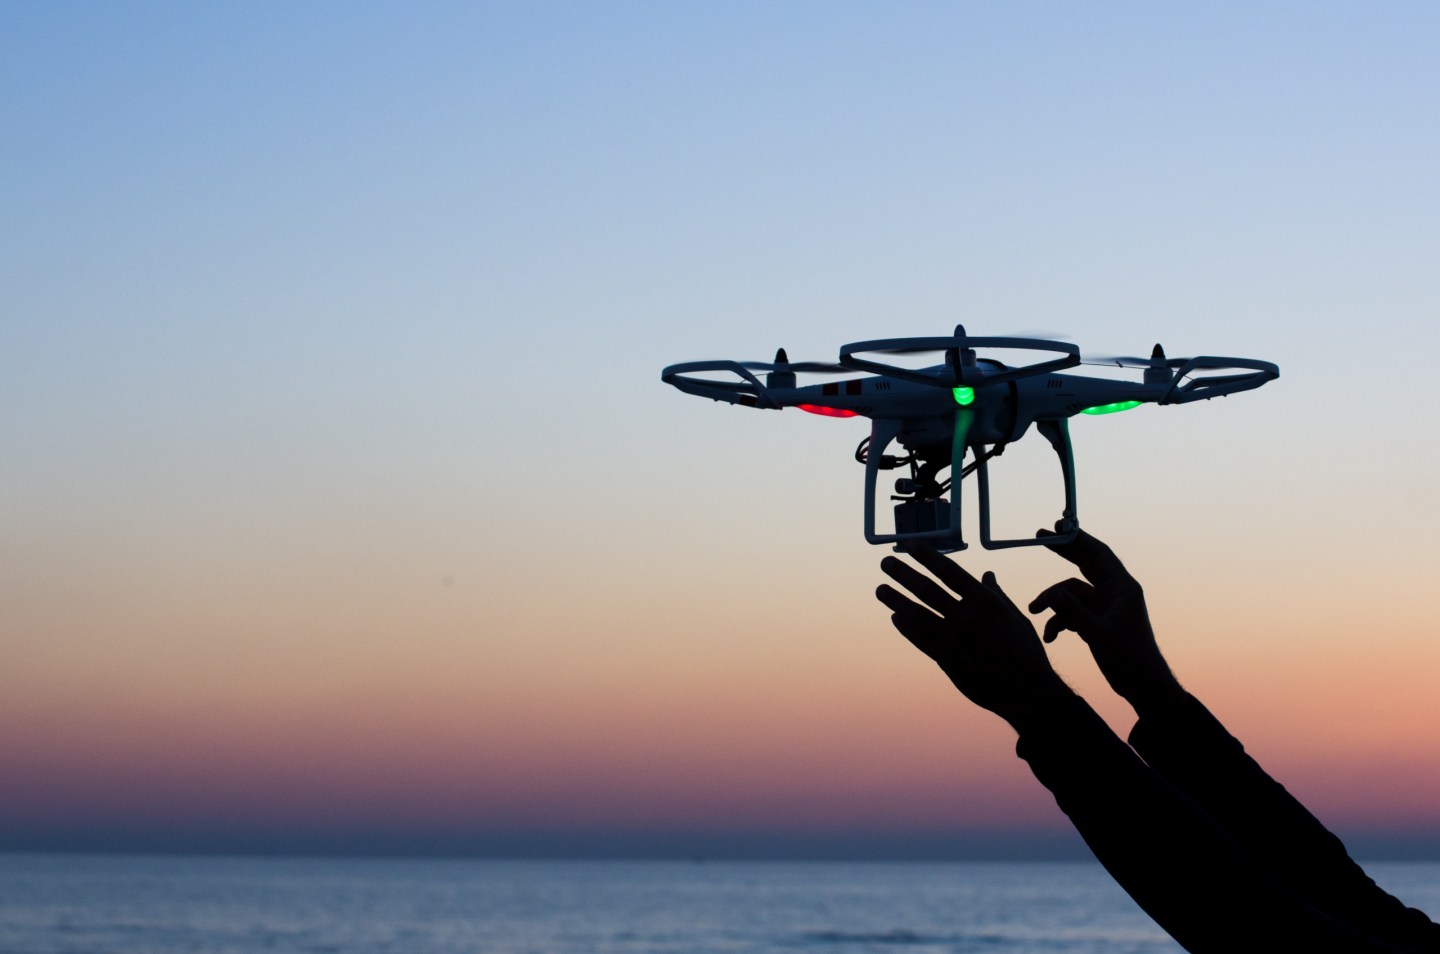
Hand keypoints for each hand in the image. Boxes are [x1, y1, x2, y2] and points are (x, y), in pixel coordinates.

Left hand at [877, 545, 1071, 728]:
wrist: (1027, 690)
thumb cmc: (1025, 651)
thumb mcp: (1015, 617)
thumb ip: (996, 594)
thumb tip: (987, 574)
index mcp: (985, 602)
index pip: (950, 572)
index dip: (928, 557)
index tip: (910, 545)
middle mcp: (967, 617)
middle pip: (928, 590)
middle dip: (904, 574)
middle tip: (885, 563)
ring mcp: (955, 639)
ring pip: (918, 615)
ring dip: (896, 600)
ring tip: (880, 589)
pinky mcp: (948, 661)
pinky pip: (921, 640)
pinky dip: (906, 628)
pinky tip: (896, 617)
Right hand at [1028, 527, 1183, 716]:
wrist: (1144, 686)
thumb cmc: (1131, 660)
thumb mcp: (1099, 636)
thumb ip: (1074, 613)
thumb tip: (1050, 594)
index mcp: (1123, 588)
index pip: (1098, 554)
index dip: (1077, 538)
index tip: (1056, 527)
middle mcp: (1113, 592)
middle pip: (1084, 563)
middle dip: (1061, 552)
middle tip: (1038, 536)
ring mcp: (1104, 607)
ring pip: (1071, 592)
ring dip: (1052, 600)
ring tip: (1034, 611)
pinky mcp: (1096, 622)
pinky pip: (1071, 612)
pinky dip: (1058, 621)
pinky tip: (1051, 636)